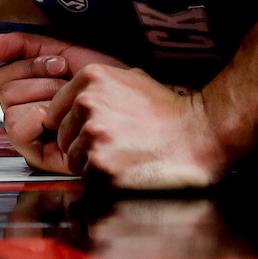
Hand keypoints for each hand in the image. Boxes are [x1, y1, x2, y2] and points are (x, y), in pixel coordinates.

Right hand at [0, 32, 127, 174]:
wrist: (132, 102)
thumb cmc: (104, 80)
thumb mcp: (62, 51)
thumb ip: (21, 45)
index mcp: (27, 88)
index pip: (3, 73)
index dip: (31, 64)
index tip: (60, 65)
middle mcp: (23, 111)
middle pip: (4, 90)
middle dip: (41, 81)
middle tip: (67, 85)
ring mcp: (29, 133)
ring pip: (9, 107)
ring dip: (44, 97)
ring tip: (68, 101)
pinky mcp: (37, 153)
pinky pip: (17, 131)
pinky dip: (36, 118)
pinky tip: (56, 118)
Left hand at [46, 65, 230, 188]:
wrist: (200, 136)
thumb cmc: (169, 112)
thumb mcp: (132, 80)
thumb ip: (98, 86)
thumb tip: (73, 98)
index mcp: (92, 79)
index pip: (56, 110)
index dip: (72, 125)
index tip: (89, 132)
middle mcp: (88, 103)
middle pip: (64, 136)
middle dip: (82, 146)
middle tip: (115, 146)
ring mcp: (94, 134)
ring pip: (73, 159)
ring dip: (93, 164)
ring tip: (124, 157)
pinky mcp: (102, 164)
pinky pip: (87, 178)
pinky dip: (103, 179)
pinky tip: (127, 169)